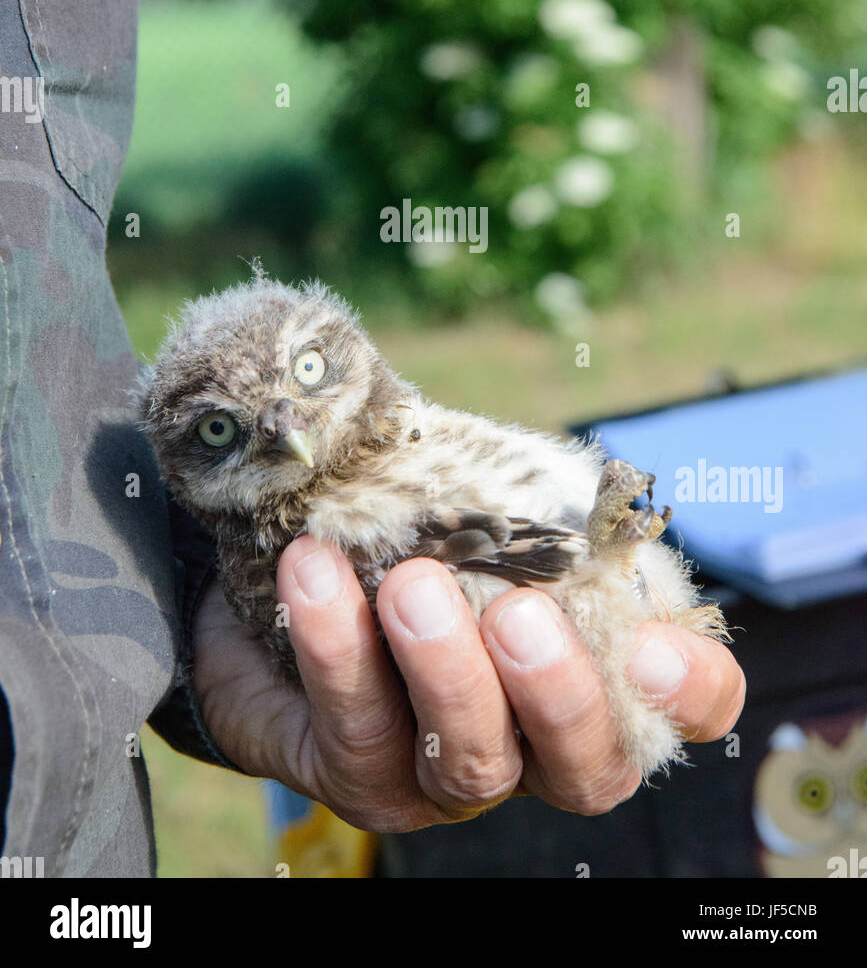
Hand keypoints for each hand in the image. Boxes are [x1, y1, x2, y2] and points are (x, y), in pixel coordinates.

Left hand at [192, 536, 744, 831]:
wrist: (290, 548)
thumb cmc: (417, 512)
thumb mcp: (488, 483)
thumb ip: (534, 487)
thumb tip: (558, 476)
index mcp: (596, 664)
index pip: (688, 705)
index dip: (689, 688)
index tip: (650, 645)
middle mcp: (537, 741)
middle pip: (588, 768)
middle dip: (557, 692)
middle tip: (518, 613)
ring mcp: (449, 773)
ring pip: (473, 764)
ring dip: (447, 673)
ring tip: (412, 584)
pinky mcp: (358, 775)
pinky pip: (356, 736)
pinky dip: (338, 650)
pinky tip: (314, 573)